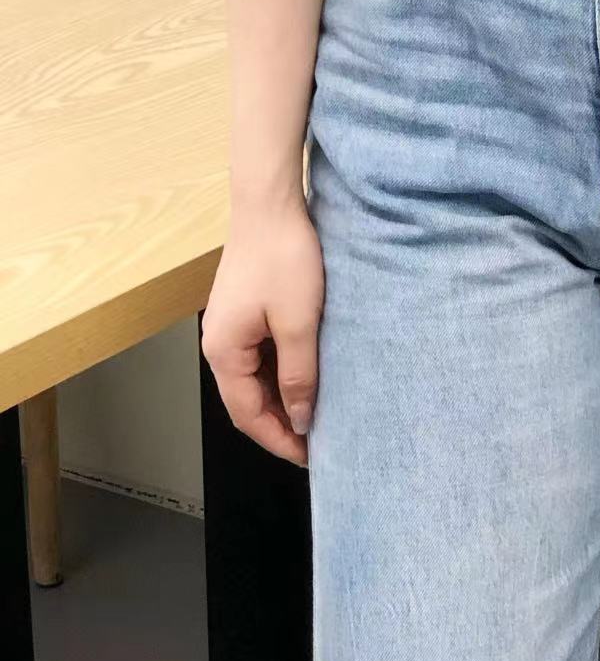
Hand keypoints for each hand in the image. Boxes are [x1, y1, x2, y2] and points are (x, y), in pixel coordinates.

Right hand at [201, 190, 323, 465]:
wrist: (271, 203)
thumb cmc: (283, 257)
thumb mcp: (298, 323)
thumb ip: (299, 376)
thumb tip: (301, 419)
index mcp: (223, 352)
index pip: (248, 415)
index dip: (280, 440)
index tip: (310, 457)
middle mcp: (219, 343)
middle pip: (247, 400)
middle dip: (281, 423)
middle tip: (319, 440)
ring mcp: (231, 326)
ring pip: (255, 378)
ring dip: (283, 397)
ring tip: (318, 411)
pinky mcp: (245, 310)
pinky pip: (261, 354)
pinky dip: (283, 371)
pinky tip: (308, 373)